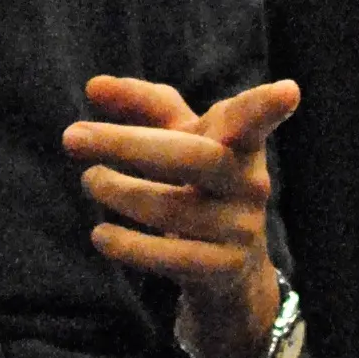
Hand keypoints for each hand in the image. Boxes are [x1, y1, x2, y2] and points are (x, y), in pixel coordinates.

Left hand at [62, 75, 299, 351]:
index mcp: (240, 144)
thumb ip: (141, 106)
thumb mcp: (179, 139)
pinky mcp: (222, 270)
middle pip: (193, 157)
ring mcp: (240, 230)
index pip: (253, 120)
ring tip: (90, 180)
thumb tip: (94, 87)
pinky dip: (128, 245)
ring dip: (118, 192)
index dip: (266, 107)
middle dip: (127, 144)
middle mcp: (249, 184)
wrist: (227, 269)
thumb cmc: (198, 184)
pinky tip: (101, 234)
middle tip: (71, 136)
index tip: (288, 91)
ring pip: (172, 209)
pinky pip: (170, 257)